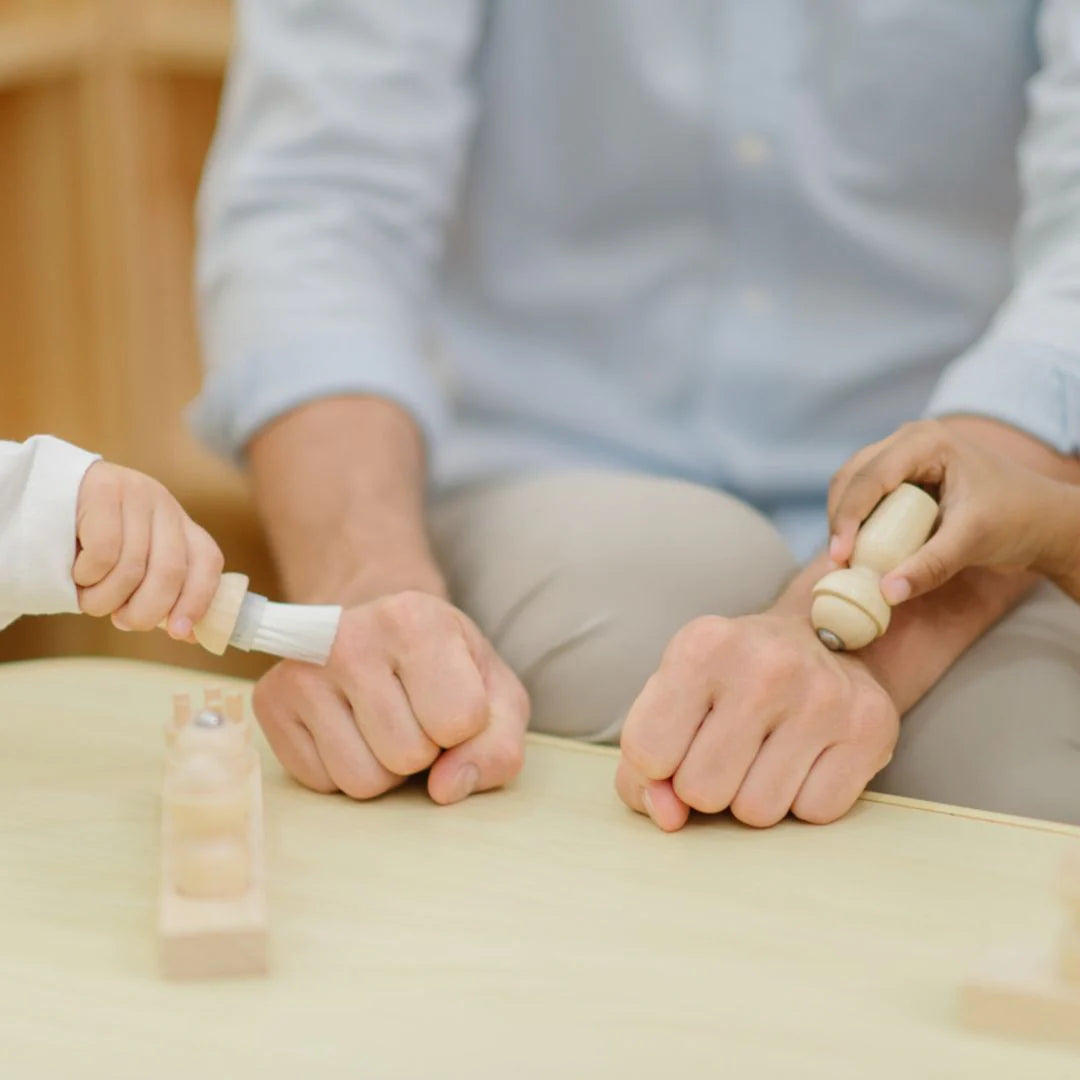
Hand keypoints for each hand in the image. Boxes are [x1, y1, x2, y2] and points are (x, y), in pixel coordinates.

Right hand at [74, 461, 224, 637]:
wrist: (34, 497)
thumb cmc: (85, 545)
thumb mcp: (129, 566)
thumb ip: (158, 593)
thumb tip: (189, 633)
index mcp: (179, 524)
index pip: (207, 561)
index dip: (197, 600)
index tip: (179, 632)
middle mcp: (164, 505)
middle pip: (171, 571)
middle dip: (146, 610)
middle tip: (122, 620)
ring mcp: (135, 493)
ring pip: (132, 568)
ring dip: (106, 599)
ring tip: (88, 595)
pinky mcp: (103, 488)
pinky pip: (104, 552)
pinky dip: (88, 575)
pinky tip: (77, 571)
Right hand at [252, 590, 529, 803]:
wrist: (377, 632)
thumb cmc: (446, 668)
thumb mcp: (496, 695)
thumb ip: (498, 745)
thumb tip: (446, 789)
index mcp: (416, 619)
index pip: (459, 720)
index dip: (464, 728)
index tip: (452, 698)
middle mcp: (348, 637)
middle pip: (407, 754)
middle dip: (423, 750)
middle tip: (414, 712)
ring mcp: (301, 669)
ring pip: (361, 781)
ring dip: (384, 768)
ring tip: (384, 722)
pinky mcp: (270, 701)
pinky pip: (322, 783)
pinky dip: (343, 770)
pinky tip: (350, 727)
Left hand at [617, 613, 898, 830]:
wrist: (821, 640)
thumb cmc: (729, 680)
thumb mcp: (671, 697)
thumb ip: (643, 764)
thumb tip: (667, 816)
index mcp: (702, 646)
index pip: (648, 751)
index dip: (655, 765)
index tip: (676, 742)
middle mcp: (766, 665)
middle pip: (702, 790)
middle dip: (705, 785)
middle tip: (727, 746)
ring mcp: (824, 696)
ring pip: (757, 812)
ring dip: (753, 796)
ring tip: (765, 750)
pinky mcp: (871, 728)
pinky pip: (814, 814)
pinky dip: (803, 799)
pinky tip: (805, 756)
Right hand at [827, 420, 1077, 603]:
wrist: (1040, 522)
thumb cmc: (1016, 519)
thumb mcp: (972, 541)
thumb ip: (930, 566)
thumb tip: (886, 594)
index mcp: (925, 442)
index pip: (870, 477)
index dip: (848, 516)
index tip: (840, 556)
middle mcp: (906, 443)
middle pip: (850, 477)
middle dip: (840, 519)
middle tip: (838, 562)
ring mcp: (901, 460)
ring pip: (850, 486)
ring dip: (844, 522)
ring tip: (847, 560)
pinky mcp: (900, 481)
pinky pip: (864, 499)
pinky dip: (857, 525)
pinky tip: (860, 551)